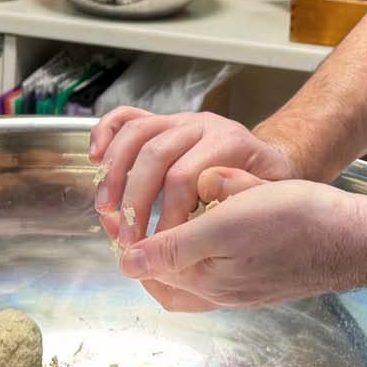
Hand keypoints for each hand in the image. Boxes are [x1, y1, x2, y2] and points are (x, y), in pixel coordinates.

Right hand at [89, 108, 299, 245]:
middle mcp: (201, 125)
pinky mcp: (161, 121)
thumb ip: (245, 204)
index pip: (185, 177)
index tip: (161, 248)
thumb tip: (208, 218)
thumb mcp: (271, 198)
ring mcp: (178, 120)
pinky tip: (95, 159)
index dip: (167, 216)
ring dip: (114, 173)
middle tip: (127, 238)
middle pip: (155, 157)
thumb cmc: (266, 186)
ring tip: (105, 209)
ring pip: (136, 135)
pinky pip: (127, 118)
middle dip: (135, 201)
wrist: (266, 160)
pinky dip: (106, 133)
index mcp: (230, 142)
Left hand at [118, 168, 366, 312]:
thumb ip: (173, 248)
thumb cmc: (295, 225)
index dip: (129, 239)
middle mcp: (220, 290)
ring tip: (187, 203)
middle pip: (166, 269)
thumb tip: (126, 263)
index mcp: (206, 283)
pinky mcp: (261, 270)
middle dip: (153, 236)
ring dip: (184, 229)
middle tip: (147, 203)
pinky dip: (214, 226)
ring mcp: (242, 283)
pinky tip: (223, 199)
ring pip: (194, 258)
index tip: (122, 207)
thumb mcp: (225, 227)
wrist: (353, 236)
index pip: (146, 270)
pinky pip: (223, 251)